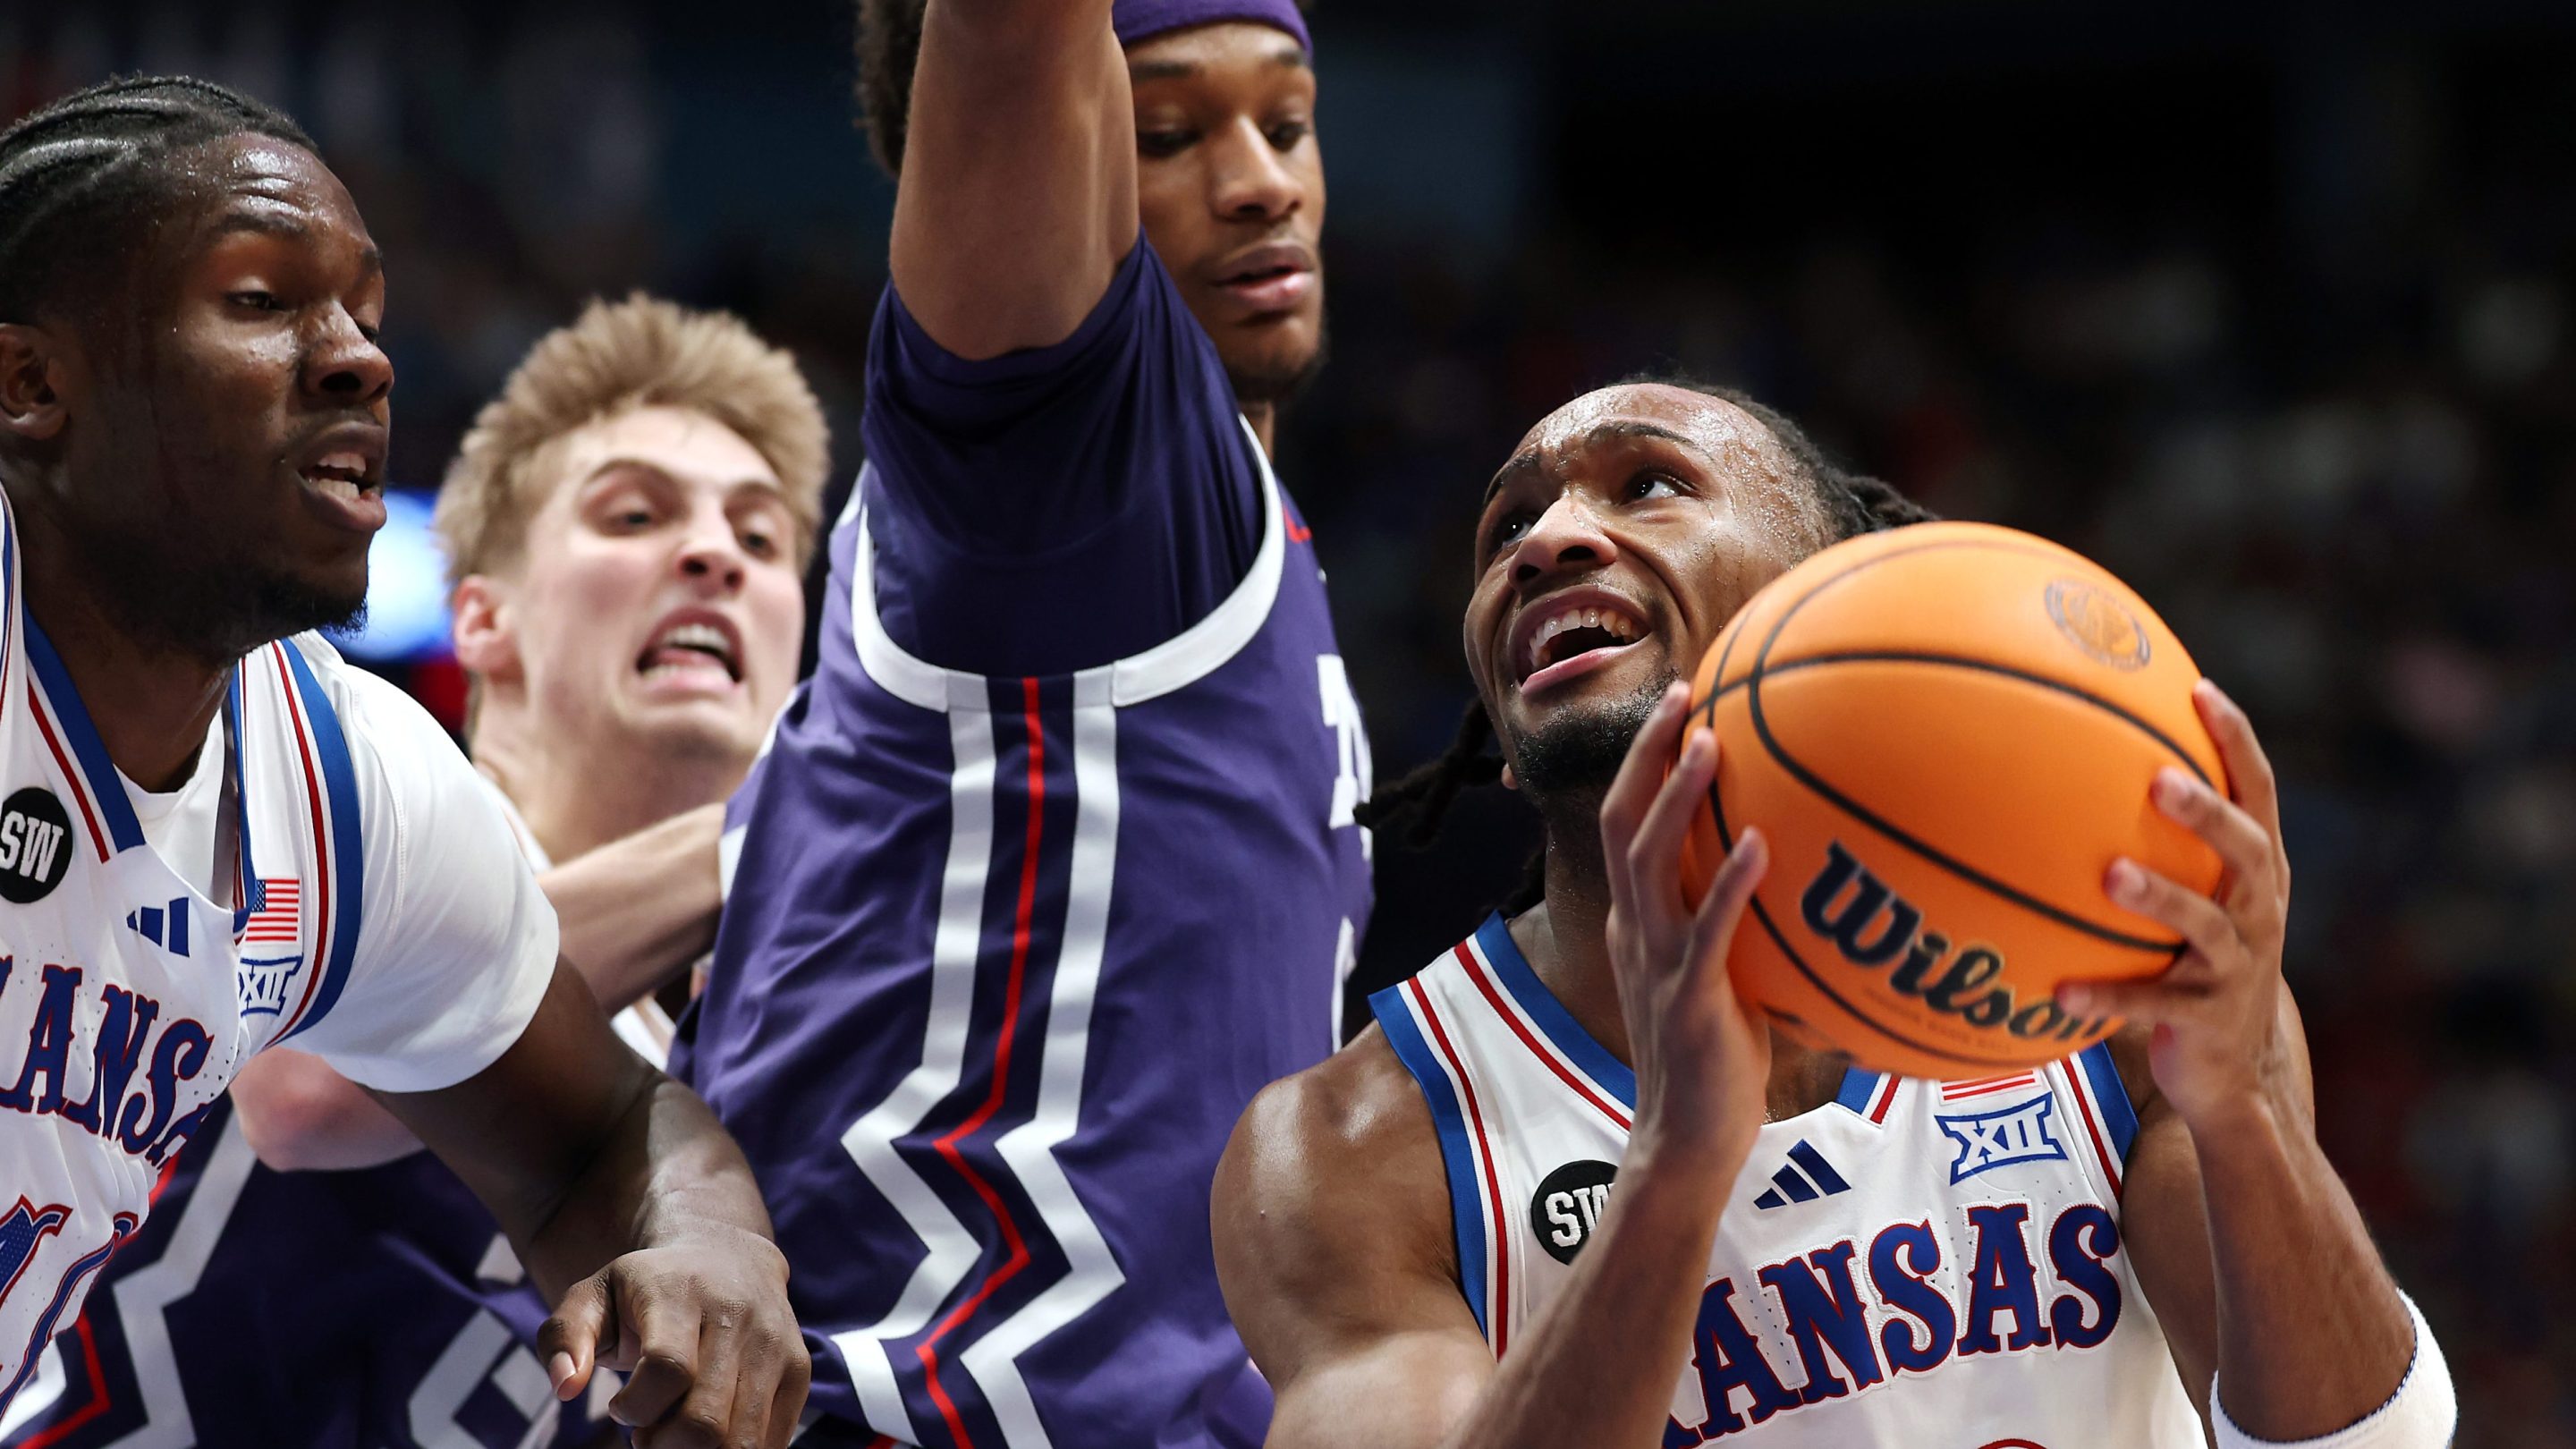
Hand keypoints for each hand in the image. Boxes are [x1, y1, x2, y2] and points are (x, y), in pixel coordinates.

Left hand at [540, 1227, 809, 1448]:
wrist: (728, 1256)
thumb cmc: (648, 1289)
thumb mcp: (594, 1297)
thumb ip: (565, 1338)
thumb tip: (566, 1387)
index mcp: (681, 1292)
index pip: (669, 1368)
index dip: (637, 1408)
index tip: (620, 1408)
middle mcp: (738, 1315)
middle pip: (706, 1420)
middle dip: (664, 1448)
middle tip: (646, 1436)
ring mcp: (775, 1344)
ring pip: (743, 1441)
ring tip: (676, 1436)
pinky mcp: (798, 1370)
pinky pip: (771, 1442)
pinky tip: (709, 1437)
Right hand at [1597, 682, 1772, 1178]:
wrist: (1686, 1143)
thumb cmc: (1718, 1063)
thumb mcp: (1724, 977)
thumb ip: (1742, 926)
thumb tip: (1806, 877)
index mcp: (1639, 922)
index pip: (1625, 822)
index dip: (1644, 761)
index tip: (1680, 703)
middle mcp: (1637, 930)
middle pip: (1621, 821)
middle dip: (1647, 753)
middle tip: (1682, 692)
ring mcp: (1658, 963)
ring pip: (1648, 863)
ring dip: (1677, 798)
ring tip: (1709, 740)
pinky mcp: (1690, 1000)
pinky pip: (1707, 932)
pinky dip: (1728, 884)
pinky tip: (1757, 844)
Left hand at [2056, 680, 2298, 1135]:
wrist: (2233, 1068)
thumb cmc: (2196, 958)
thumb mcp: (2198, 896)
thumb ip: (2161, 838)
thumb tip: (2075, 754)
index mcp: (2259, 871)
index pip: (2260, 792)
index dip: (2238, 741)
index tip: (2201, 690)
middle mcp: (2259, 911)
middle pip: (2246, 849)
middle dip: (2207, 813)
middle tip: (2159, 781)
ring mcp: (2239, 967)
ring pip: (2205, 925)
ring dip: (2159, 897)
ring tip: (2110, 874)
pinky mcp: (2209, 1018)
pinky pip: (2152, 1004)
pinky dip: (2107, 997)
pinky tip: (2058, 992)